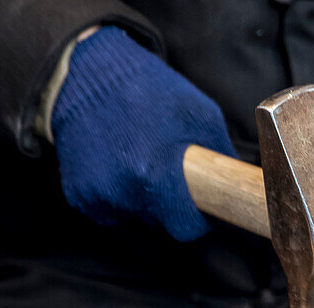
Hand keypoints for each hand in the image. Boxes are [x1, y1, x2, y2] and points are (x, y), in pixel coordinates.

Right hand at [51, 26, 235, 240]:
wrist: (84, 74)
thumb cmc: (147, 90)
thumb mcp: (200, 114)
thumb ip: (220, 156)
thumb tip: (234, 186)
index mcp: (153, 174)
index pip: (187, 227)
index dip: (198, 216)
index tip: (201, 201)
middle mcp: (120, 192)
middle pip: (162, 221)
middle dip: (171, 201)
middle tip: (167, 165)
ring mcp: (95, 197)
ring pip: (137, 216)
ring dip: (145, 195)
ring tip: (139, 155)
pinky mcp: (78, 196)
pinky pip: (111, 208)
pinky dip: (119, 192)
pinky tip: (117, 160)